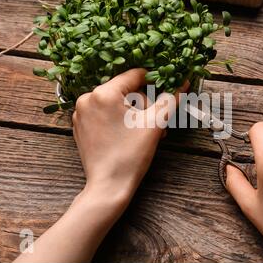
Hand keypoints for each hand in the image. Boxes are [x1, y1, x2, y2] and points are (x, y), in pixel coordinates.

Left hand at [14, 68, 187, 262]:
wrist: (109, 186)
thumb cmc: (131, 155)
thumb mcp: (154, 124)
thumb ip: (169, 99)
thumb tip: (182, 82)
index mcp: (103, 93)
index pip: (135, 75)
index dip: (155, 81)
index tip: (168, 90)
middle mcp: (87, 98)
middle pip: (126, 90)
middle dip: (145, 105)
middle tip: (158, 124)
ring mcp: (81, 113)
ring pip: (116, 103)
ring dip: (135, 114)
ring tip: (147, 133)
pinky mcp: (80, 126)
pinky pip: (105, 114)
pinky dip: (119, 120)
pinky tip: (130, 135)